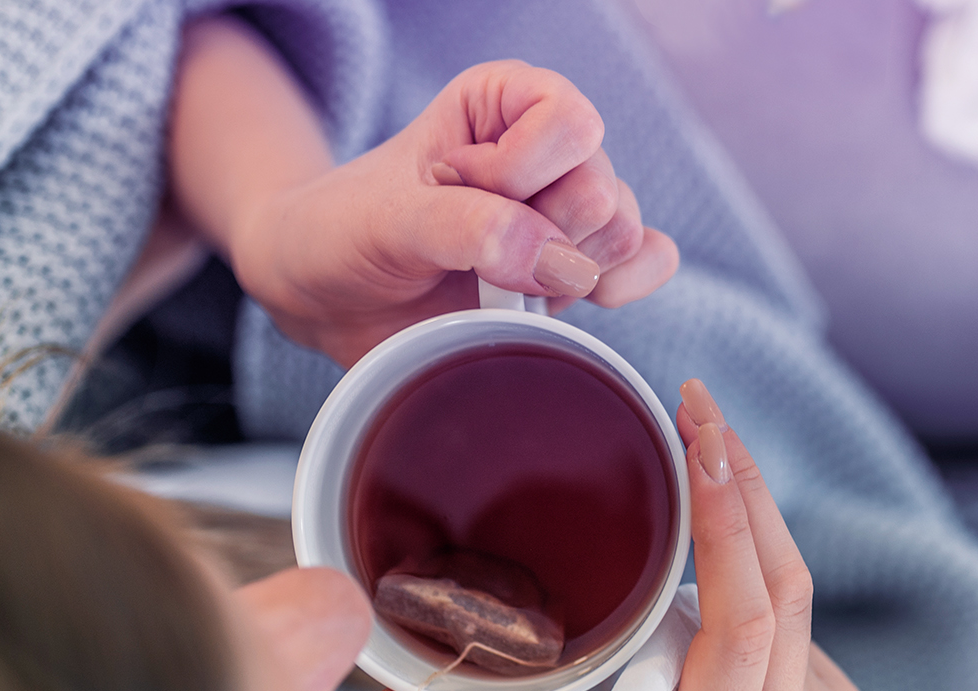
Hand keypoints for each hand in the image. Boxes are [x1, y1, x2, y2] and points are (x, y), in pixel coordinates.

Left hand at [170, 17, 679, 366]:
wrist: (329, 293)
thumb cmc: (347, 233)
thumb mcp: (388, 221)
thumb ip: (470, 228)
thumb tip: (565, 264)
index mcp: (508, 100)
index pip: (569, 126)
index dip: (516, 175)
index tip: (450, 189)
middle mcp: (551, 147)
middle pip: (602, 193)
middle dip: (536, 237)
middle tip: (467, 251)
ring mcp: (571, 209)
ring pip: (623, 238)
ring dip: (558, 276)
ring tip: (492, 280)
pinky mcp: (582, 266)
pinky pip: (649, 265)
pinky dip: (615, 290)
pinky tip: (552, 302)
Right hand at [365, 380, 870, 690]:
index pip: (743, 621)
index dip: (730, 522)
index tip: (701, 441)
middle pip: (784, 583)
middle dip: (742, 481)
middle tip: (696, 407)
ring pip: (798, 593)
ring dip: (751, 522)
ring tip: (699, 461)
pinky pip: (802, 624)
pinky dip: (761, 583)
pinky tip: (721, 572)